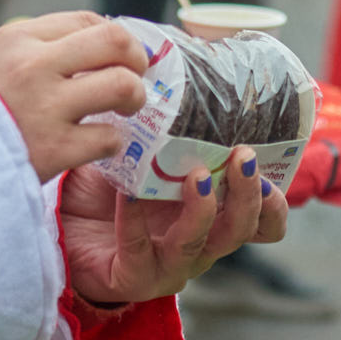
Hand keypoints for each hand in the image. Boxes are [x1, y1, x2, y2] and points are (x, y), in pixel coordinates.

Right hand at [0, 12, 148, 182]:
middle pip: (115, 42)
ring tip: (125, 109)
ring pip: (122, 86)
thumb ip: (40, 45)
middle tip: (135, 75)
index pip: (87, 20)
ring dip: (134, 98)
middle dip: (137, 59)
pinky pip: (108, 138)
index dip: (115, 36)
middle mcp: (34, 66)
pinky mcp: (54, 149)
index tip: (120, 55)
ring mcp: (45, 108)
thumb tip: (101, 42)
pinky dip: (111, 142)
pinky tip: (99, 143)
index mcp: (19, 38)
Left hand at [59, 146, 288, 305]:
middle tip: (242, 157)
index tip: (266, 165)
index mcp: (214, 217)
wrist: (66, 227)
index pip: (264, 223)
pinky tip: (127, 195)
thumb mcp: (149, 154)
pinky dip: (134, 221)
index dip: (274, 202)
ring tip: (195, 176)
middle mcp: (201, 243)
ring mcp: (170, 265)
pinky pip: (139, 251)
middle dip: (247, 196)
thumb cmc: (113, 187)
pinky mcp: (134, 277)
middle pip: (241, 230)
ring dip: (201, 210)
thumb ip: (171, 127)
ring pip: (199, 245)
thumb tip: (186, 62)